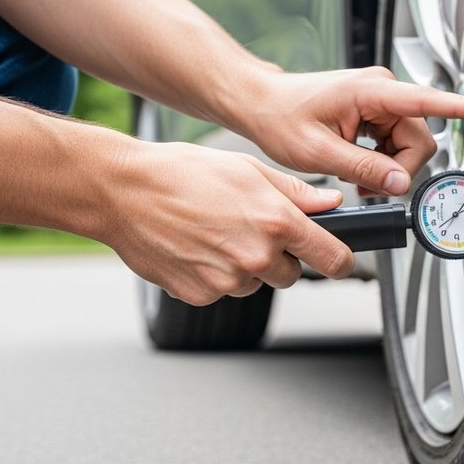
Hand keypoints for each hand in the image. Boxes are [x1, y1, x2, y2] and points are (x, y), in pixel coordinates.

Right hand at [101, 142, 353, 305]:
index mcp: (277, 222)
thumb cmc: (182, 172)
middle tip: (250, 229)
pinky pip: (222, 290)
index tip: (338, 259)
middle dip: (279, 257)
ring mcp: (227, 280)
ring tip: (214, 232)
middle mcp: (256, 256)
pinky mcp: (200, 294)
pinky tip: (195, 247)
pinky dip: (214, 275)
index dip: (340, 260)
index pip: (333, 259)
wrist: (122, 191)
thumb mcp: (248, 169)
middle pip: (292, 274)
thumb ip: (296, 193)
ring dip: (244, 266)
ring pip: (255, 283)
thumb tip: (332, 205)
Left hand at [234, 67, 463, 196]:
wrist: (262, 104)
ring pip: (409, 145)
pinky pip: (397, 143)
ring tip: (359, 178)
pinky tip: (361, 168)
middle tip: (370, 187)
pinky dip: (383, 161)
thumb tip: (398, 183)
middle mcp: (382, 91)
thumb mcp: (319, 152)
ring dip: (390, 168)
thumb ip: (364, 167)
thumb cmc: (281, 117)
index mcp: (371, 92)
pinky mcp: (377, 111)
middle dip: (400, 169)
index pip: (429, 101)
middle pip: (420, 139)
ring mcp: (381, 100)